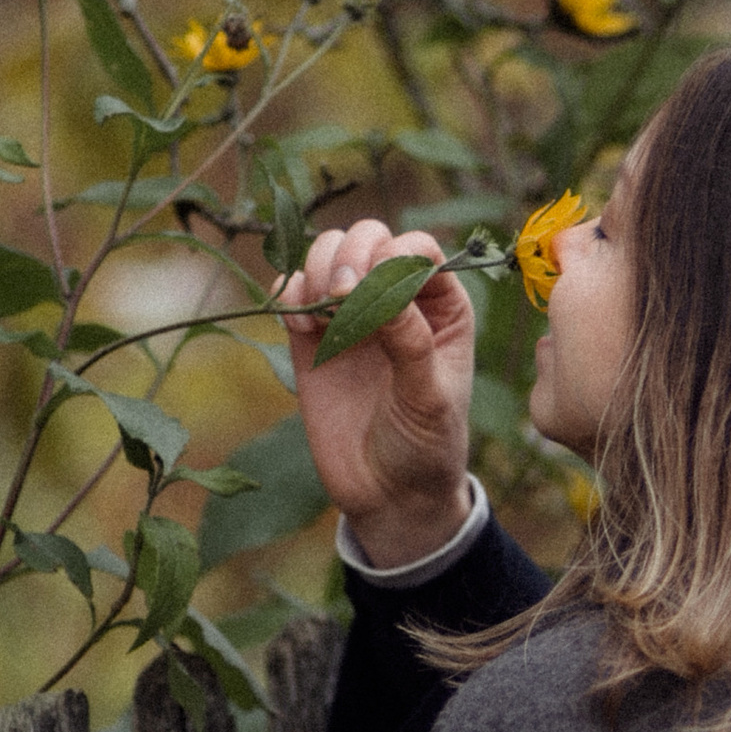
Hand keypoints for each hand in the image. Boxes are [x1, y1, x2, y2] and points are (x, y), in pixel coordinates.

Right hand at [279, 218, 476, 571]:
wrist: (387, 493)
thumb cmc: (425, 444)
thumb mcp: (429, 396)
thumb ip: (410, 342)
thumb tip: (381, 286)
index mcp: (441, 305)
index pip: (416, 248)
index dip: (391, 255)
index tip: (372, 287)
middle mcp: (397, 299)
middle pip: (368, 238)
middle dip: (349, 254)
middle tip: (339, 294)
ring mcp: (352, 314)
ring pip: (327, 253)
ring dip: (315, 268)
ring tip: (317, 314)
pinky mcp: (313, 337)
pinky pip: (293, 291)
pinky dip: (288, 293)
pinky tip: (298, 326)